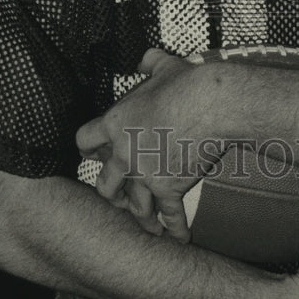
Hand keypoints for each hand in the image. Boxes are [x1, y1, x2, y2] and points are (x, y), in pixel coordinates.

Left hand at [76, 49, 218, 242]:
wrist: (213, 104)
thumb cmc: (187, 83)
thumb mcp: (163, 66)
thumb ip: (149, 63)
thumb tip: (146, 59)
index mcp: (116, 122)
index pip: (85, 140)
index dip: (89, 148)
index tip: (92, 154)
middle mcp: (124, 153)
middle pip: (105, 183)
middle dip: (111, 190)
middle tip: (117, 194)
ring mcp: (145, 175)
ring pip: (133, 206)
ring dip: (140, 216)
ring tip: (145, 224)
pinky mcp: (169, 188)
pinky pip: (170, 216)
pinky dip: (176, 230)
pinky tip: (179, 239)